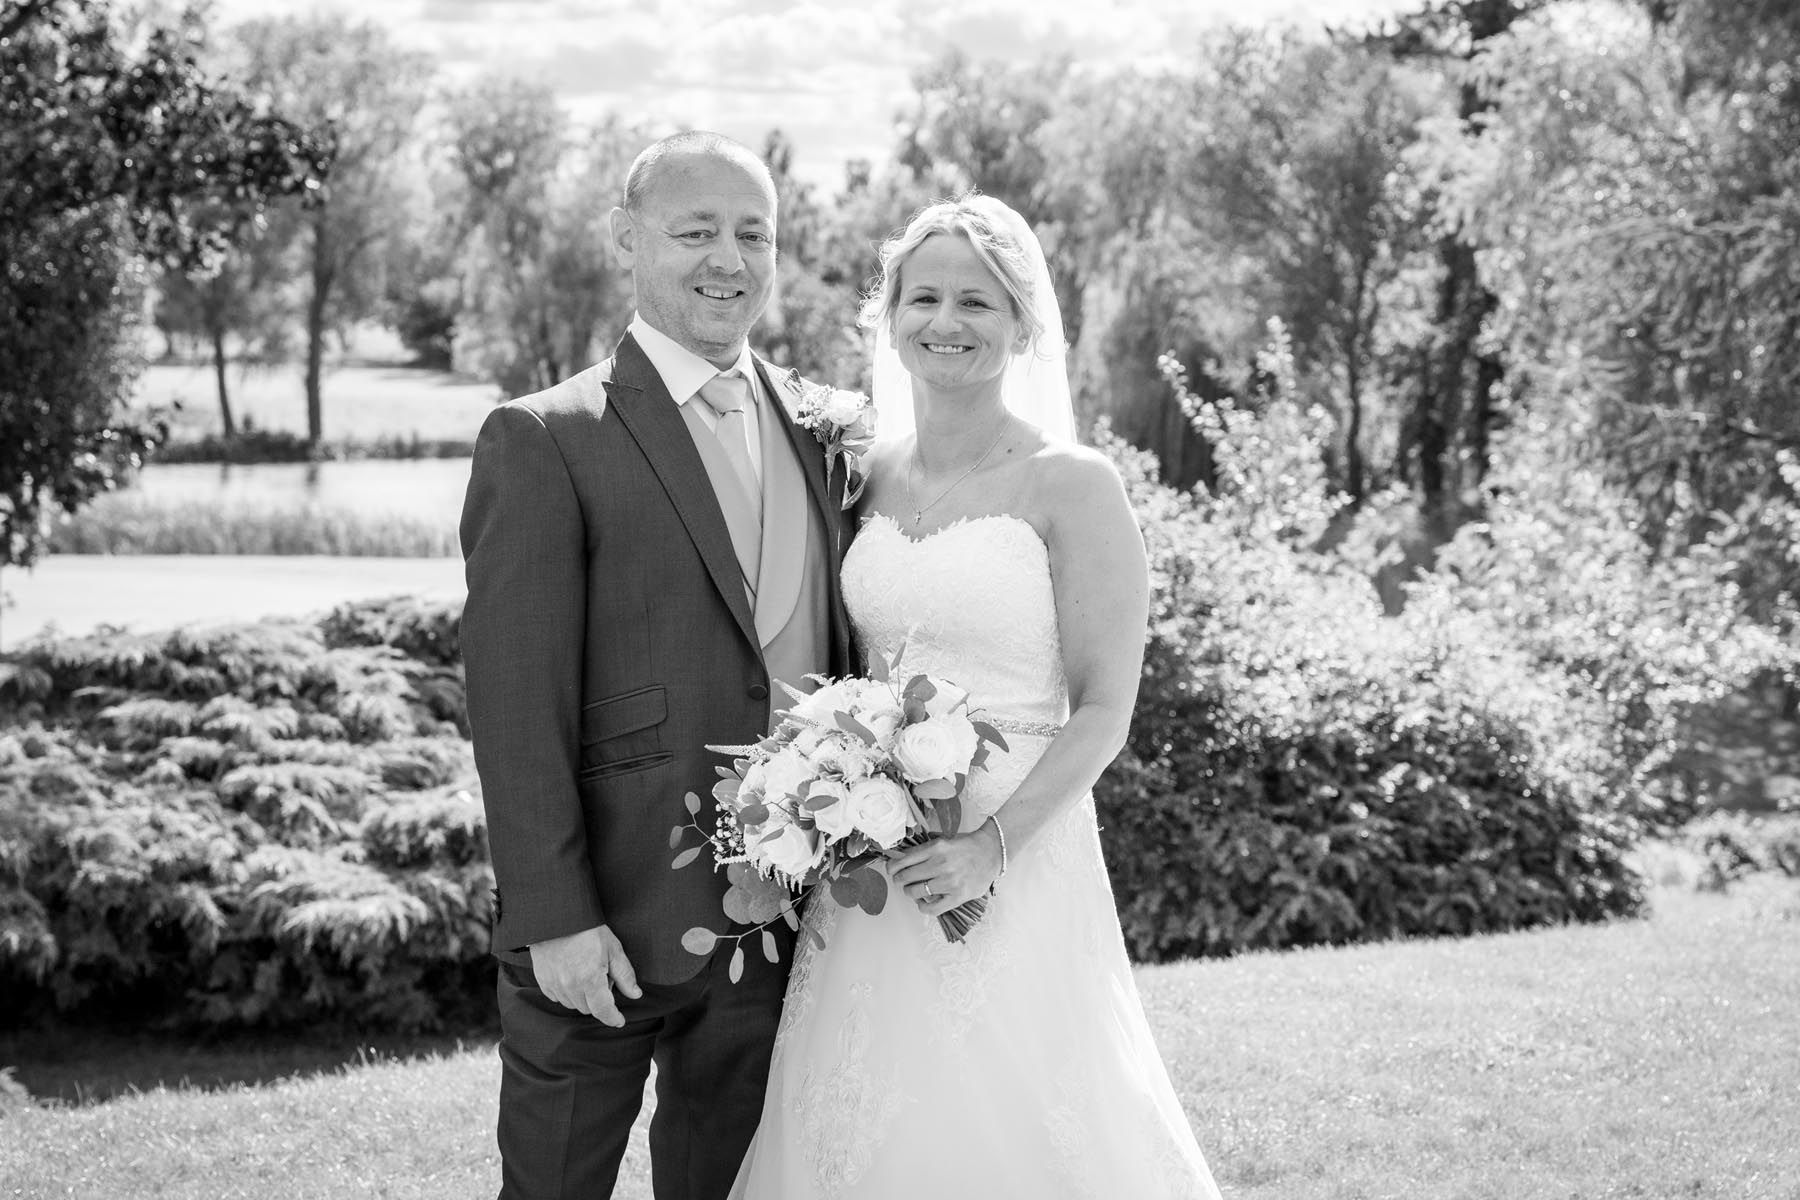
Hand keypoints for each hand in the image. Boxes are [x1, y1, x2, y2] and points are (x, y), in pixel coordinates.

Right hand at [528, 924, 641, 1026]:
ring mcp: (554, 984)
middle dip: (598, 999)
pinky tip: (571, 974)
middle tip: (602, 976)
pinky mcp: (542, 980)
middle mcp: (570, 986)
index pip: (603, 1010)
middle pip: (588, 1008)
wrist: (556, 916)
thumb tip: (635, 994)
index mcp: (590, 979)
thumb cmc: (587, 929)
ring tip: (585, 972)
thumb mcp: (612, 948)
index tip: (619, 1020)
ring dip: (582, 996)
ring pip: (573, 1004)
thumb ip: (624, 974)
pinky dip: (566, 992)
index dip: (613, 1018)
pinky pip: (557, 997)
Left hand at [889, 820, 1003, 916]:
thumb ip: (925, 849)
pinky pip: (931, 908)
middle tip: (901, 880)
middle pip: (906, 876)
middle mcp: (941, 864)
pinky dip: (922, 907)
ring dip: (909, 892)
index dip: (892, 867)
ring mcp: (949, 882)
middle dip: (899, 879)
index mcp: (936, 848)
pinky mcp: (957, 896)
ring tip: (913, 890)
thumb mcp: (944, 840)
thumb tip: (901, 858)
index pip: (903, 860)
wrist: (992, 852)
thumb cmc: (967, 846)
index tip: (891, 870)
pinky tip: (922, 902)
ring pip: (915, 892)